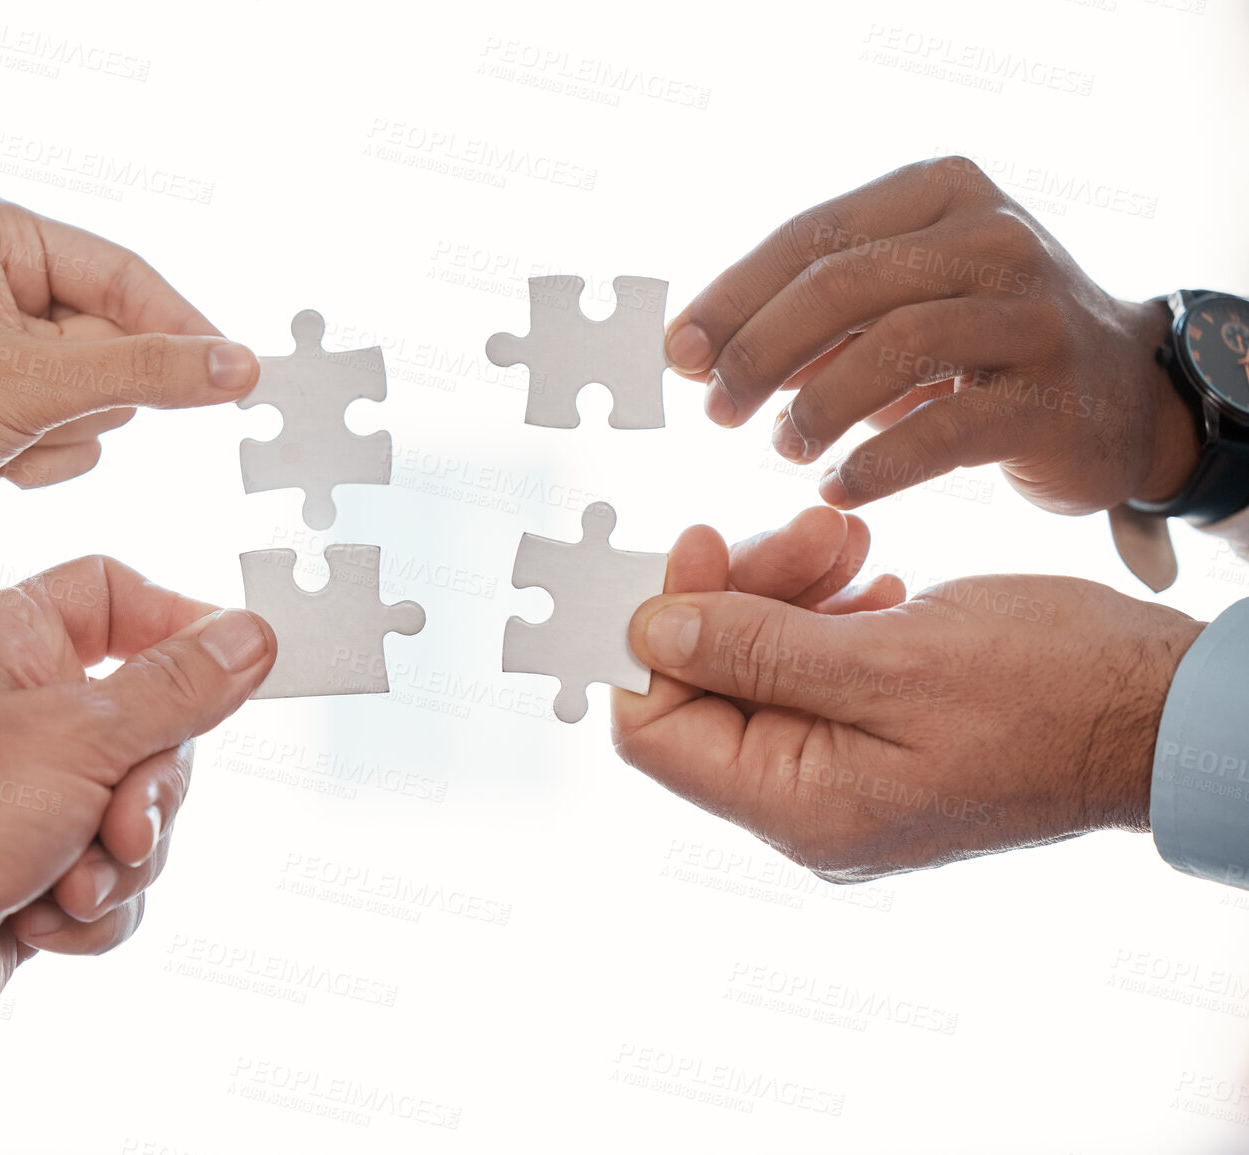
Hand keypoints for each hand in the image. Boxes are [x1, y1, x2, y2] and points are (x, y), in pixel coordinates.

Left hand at [0, 193, 258, 634]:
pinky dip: (49, 458)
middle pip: (122, 341)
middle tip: (38, 410)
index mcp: (3, 239)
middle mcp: (8, 286)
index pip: (129, 277)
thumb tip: (237, 366)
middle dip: (88, 392)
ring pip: (108, 396)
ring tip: (1, 435)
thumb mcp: (33, 383)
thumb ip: (147, 372)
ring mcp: (12, 352)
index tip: (236, 374)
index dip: (180, 329)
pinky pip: (83, 435)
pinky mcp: (12, 410)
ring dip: (65, 431)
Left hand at [0, 556, 275, 1061]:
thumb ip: (180, 686)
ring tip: (69, 882)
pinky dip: (95, 906)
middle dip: (149, 793)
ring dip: (121, 859)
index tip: (229, 669)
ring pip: (145, 807)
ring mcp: (36, 790)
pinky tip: (41, 917)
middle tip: (122, 825)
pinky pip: (120, 875)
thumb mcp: (85, 736)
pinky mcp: (43, 863)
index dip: (179, 624)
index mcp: (16, 640)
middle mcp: (26, 706)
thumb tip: (251, 635)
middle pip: (156, 720)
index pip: (118, 593)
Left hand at [612, 508, 1203, 880]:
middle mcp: (809, 804)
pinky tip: (871, 575)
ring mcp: (843, 772)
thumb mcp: (888, 660)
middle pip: (706, 686)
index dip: (653, 637)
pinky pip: (813, 668)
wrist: (1165, 707)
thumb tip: (649, 632)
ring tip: (849, 541)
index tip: (693, 549)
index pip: (654, 732)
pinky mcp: (877, 735)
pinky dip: (826, 610)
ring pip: (759, 664)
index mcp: (799, 808)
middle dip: (737, 594)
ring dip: (786, 587)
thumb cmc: (1051, 691)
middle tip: (806, 533)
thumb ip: (756, 649)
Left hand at [662, 156, 1198, 516]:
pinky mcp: (1053, 397)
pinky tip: (836, 486)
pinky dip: (875, 464)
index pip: (811, 236)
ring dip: (815, 407)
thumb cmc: (981, 346)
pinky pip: (944, 430)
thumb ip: (811, 317)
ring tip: (780, 447)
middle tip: (716, 408)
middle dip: (759, 351)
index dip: (732, 297)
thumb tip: (698, 350)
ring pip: (894, 346)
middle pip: (842, 285)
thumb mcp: (899, 303)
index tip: (677, 354)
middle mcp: (994, 237)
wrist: (1125, 398)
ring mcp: (1032, 313)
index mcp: (940, 194)